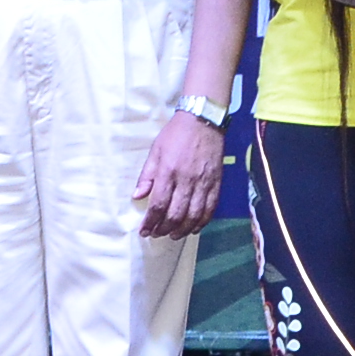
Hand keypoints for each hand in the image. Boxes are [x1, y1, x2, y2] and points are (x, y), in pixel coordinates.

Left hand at [132, 111, 225, 239]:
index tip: (144, 231)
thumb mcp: (155, 151)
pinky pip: (210, 209)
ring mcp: (204, 183)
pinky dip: (201, 222)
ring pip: (193, 216)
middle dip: (164, 229)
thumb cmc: (175, 134)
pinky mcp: (216, 183)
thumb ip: (147, 176)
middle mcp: (187, 180)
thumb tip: (137, 197)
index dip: (150, 222)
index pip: (158, 204)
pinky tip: (193, 228)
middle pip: (175, 214)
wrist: (204, 120)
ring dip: (182, 230)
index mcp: (168, 172)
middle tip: (157, 234)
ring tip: (173, 235)